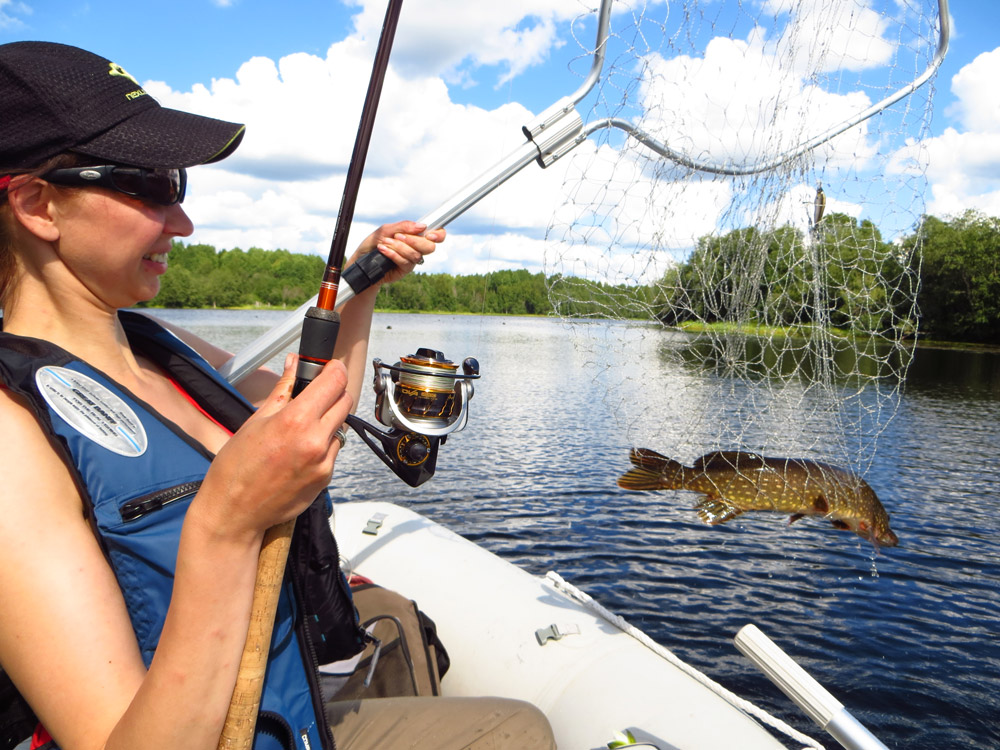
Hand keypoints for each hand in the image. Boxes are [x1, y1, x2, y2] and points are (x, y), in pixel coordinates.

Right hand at [194, 354, 352, 540]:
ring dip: (328, 421)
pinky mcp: (326, 479)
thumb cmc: (236, 469)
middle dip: (334, 392)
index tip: (330, 367)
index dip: (334, 369)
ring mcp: (324, 462)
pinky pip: (334, 452)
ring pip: (341, 427)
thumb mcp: (255, 421)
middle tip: (316, 394)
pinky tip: (300, 451)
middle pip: (345, 401)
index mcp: (295, 421)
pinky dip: (323, 445)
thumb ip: (282, 390)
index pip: (334, 382)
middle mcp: (315, 441)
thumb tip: (293, 364)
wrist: (234, 512)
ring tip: (301, 429)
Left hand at [348, 220, 445, 285]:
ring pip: (416, 255)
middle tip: (398, 237)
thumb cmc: (373, 243)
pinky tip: (383, 250)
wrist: (361, 260)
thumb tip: (422, 226)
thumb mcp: (385, 230)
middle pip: (430, 247)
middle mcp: (416, 248)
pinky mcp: (405, 270)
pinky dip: (393, 254)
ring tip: (385, 243)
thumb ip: (403, 227)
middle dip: (415, 241)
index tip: (430, 234)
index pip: (436, 235)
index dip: (438, 235)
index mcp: (415, 235)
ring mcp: (411, 260)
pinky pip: (406, 262)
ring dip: (399, 247)